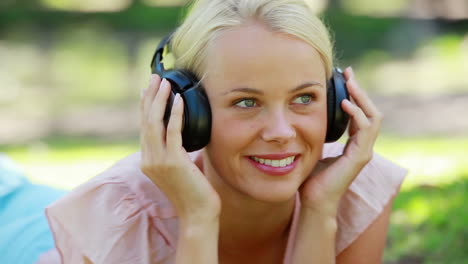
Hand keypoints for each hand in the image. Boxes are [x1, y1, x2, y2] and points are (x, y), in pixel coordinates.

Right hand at [140, 75, 220, 219]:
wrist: (197, 215)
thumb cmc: (194, 192)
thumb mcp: (182, 167)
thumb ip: (179, 150)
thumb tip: (186, 132)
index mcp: (149, 160)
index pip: (144, 127)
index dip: (145, 107)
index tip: (148, 90)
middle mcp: (149, 159)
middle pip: (146, 121)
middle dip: (150, 97)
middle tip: (155, 78)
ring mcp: (158, 161)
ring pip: (155, 123)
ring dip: (160, 100)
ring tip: (165, 83)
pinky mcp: (173, 162)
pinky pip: (173, 132)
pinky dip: (175, 114)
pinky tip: (179, 100)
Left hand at [299, 67, 382, 214]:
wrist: (313, 199)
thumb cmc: (312, 177)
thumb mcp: (315, 148)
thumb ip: (318, 134)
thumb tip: (305, 116)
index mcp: (353, 144)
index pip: (361, 114)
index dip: (355, 95)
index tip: (345, 78)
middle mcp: (362, 146)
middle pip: (371, 111)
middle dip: (360, 91)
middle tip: (349, 73)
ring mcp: (363, 152)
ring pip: (373, 118)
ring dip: (362, 98)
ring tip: (350, 83)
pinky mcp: (360, 157)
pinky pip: (365, 130)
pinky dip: (357, 114)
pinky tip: (346, 103)